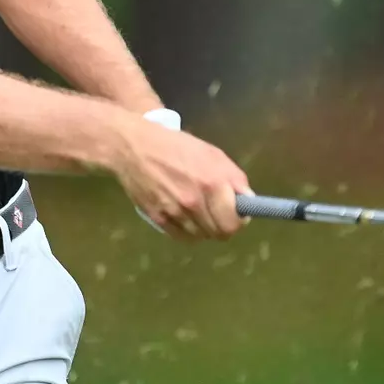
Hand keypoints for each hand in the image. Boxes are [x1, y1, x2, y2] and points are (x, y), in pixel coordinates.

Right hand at [114, 117, 253, 240]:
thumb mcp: (212, 154)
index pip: (234, 222)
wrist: (135, 147)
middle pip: (219, 233)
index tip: (237, 213)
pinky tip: (185, 217)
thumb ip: (234, 178)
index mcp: (212, 183)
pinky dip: (188, 231)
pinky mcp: (158, 218)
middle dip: (224, 226)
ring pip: (201, 236)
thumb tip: (248, 202)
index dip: (239, 220)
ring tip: (199, 211)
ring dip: (204, 227)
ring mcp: (175, 212)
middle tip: (219, 214)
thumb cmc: (177, 146)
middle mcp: (194, 202)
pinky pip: (182, 237)